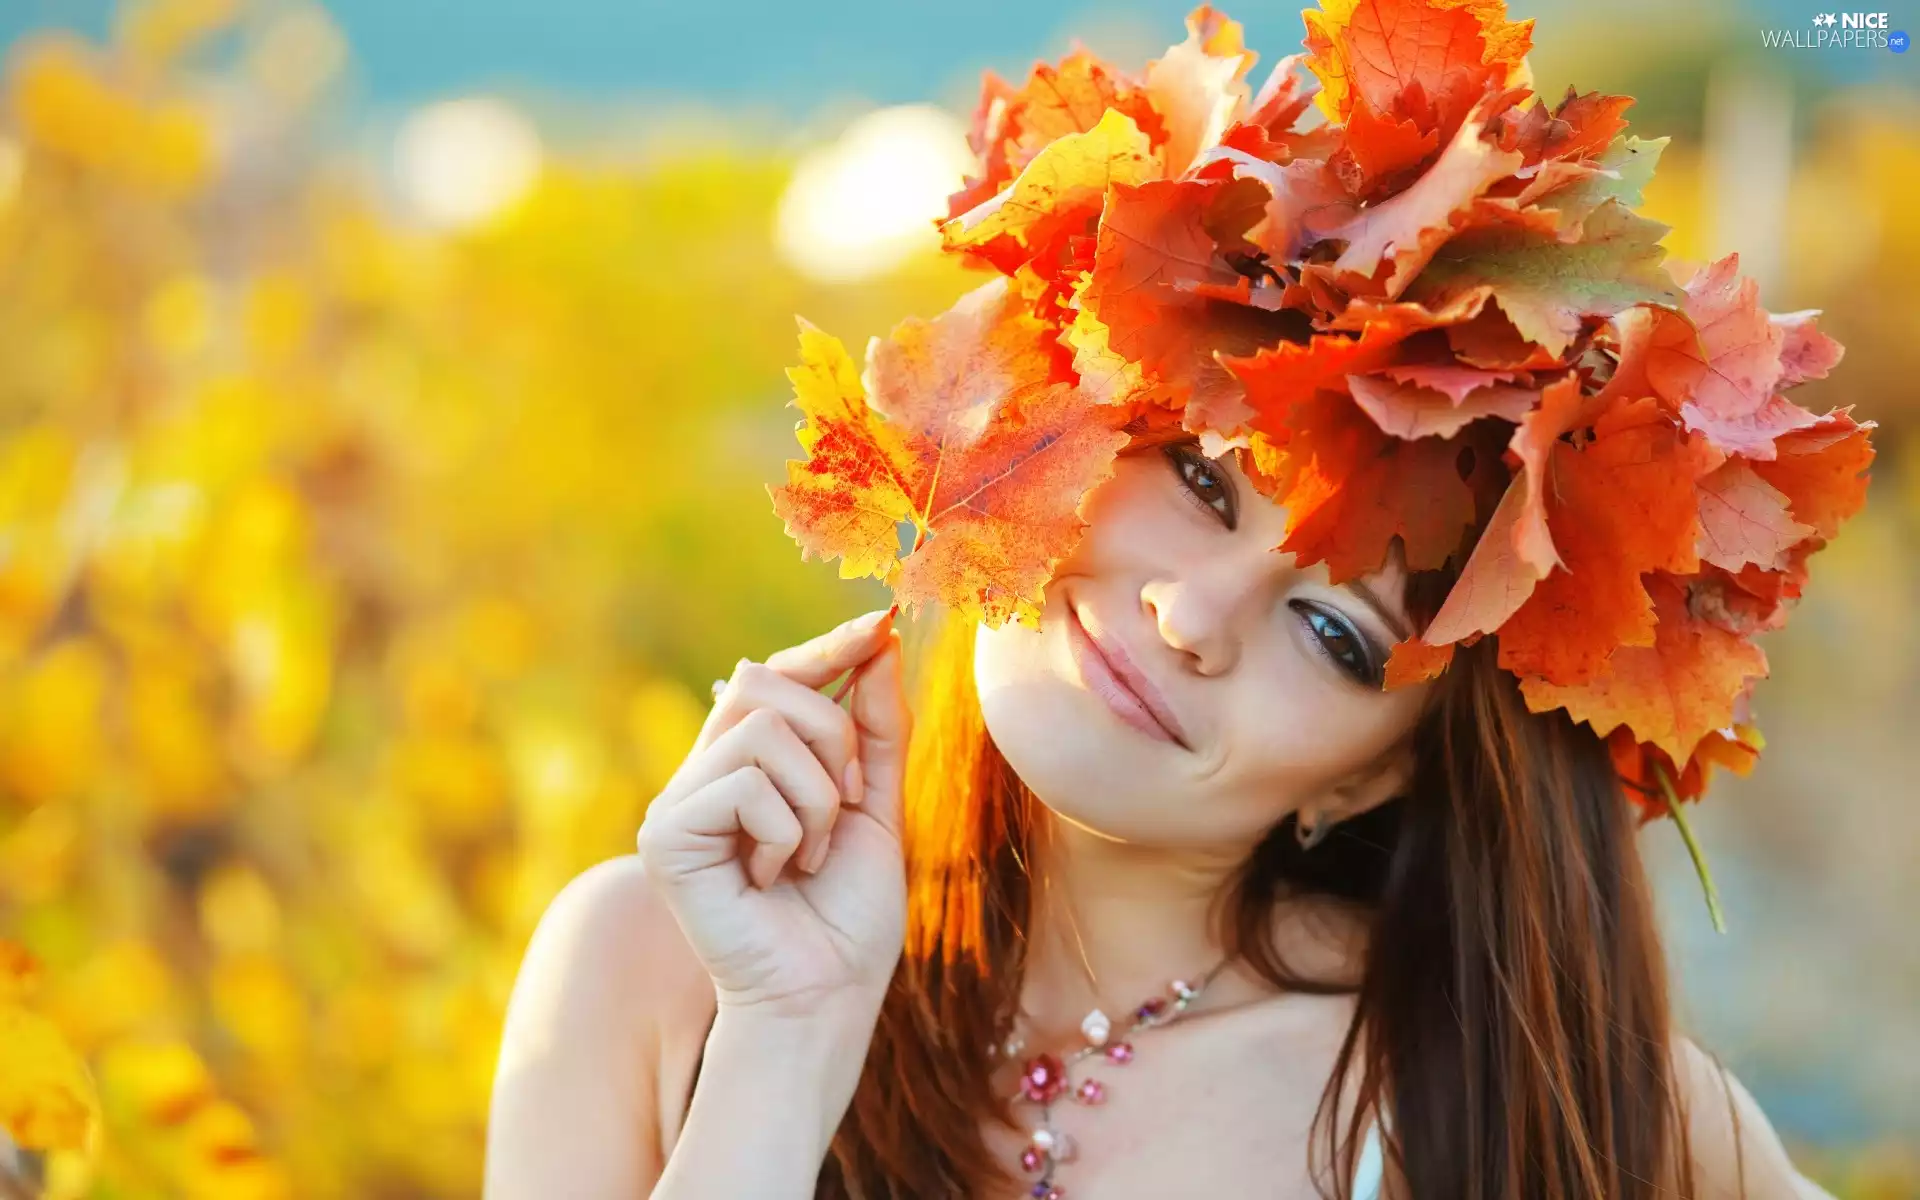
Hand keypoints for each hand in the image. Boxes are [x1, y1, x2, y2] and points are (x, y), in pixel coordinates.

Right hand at [635, 609, 910, 1018]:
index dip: (826, 647)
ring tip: (808, 855)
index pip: (779, 675)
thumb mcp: (877, 804)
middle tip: (842, 807)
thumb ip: (876, 727)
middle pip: (765, 682)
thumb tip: (879, 639)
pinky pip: (745, 784)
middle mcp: (704, 771)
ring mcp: (677, 801)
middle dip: (833, 738)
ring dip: (816, 798)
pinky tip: (772, 877)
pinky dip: (787, 832)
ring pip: (764, 731)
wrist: (826, 995)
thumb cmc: (848, 915)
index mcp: (748, 762)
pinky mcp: (664, 835)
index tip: (883, 625)